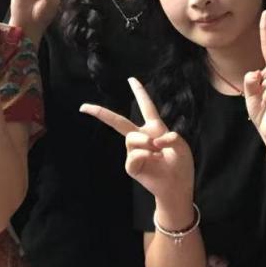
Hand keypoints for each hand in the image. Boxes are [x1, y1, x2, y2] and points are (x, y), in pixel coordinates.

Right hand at [81, 77, 194, 217]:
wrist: (177, 187)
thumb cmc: (180, 165)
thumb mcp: (181, 145)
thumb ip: (170, 137)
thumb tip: (152, 141)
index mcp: (155, 128)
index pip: (146, 106)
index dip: (139, 92)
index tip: (131, 79)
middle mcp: (142, 137)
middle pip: (119, 122)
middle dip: (101, 113)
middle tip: (84, 107)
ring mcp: (135, 152)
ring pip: (131, 138)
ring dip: (145, 142)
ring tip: (157, 152)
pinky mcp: (132, 166)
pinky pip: (133, 155)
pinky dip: (145, 156)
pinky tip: (154, 161)